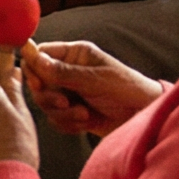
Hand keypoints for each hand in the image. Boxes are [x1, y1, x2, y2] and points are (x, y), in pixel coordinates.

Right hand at [22, 39, 163, 136]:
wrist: (145, 117)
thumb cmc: (128, 89)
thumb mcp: (97, 79)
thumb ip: (65, 72)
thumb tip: (35, 59)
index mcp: (74, 54)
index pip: (41, 54)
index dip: (34, 67)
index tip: (39, 83)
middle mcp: (68, 72)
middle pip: (38, 81)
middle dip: (49, 96)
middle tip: (65, 103)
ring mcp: (69, 92)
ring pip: (45, 103)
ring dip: (61, 113)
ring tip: (83, 115)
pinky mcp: (73, 113)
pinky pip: (55, 120)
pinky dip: (67, 124)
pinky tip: (85, 124)